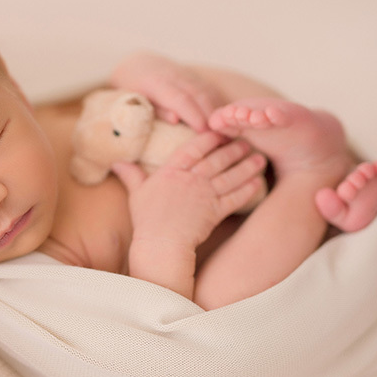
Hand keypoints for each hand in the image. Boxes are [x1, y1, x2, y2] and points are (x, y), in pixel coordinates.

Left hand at [110, 52, 223, 131]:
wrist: (137, 65)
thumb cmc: (131, 90)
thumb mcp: (135, 101)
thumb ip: (155, 109)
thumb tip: (176, 119)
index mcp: (156, 82)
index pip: (180, 99)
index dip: (194, 115)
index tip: (204, 132)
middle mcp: (174, 75)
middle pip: (198, 95)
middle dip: (211, 116)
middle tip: (221, 138)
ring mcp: (186, 74)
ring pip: (206, 91)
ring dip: (218, 112)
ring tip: (227, 134)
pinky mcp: (194, 77)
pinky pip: (209, 90)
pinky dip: (218, 105)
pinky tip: (225, 121)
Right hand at [113, 132, 265, 250]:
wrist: (160, 245)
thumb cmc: (146, 220)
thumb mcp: (136, 193)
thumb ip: (131, 174)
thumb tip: (117, 161)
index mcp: (172, 172)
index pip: (194, 148)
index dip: (209, 137)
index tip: (220, 131)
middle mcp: (191, 180)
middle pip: (217, 159)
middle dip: (234, 148)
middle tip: (248, 140)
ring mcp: (205, 196)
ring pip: (230, 176)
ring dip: (247, 166)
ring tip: (259, 158)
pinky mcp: (216, 212)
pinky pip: (235, 197)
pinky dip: (248, 189)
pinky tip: (257, 182)